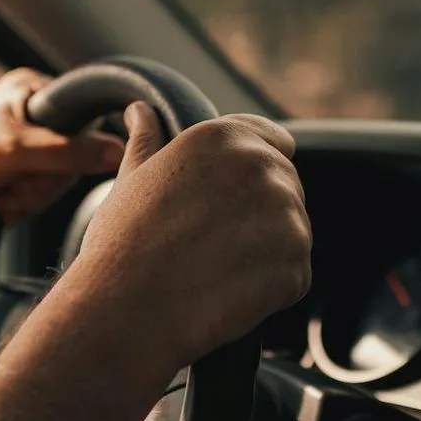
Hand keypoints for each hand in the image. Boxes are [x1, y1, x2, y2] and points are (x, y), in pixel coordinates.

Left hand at [0, 68, 124, 222]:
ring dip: (34, 195)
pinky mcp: (14, 164)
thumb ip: (73, 153)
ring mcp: (22, 137)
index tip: (45, 166)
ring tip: (5, 197)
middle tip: (17, 186)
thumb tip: (120, 152)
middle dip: (45, 181)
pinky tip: (4, 204)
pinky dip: (26, 202)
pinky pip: (41, 187)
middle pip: (73, 153)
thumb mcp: (21, 153)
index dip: (72, 152)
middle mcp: (28, 108)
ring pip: (58, 175)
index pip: (82, 119)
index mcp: (30, 87)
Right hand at [73, 102, 311, 365]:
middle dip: (259, 214)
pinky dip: (270, 288)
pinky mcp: (297, 266)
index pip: (275, 142)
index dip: (252, 174)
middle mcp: (264, 168)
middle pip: (286, 187)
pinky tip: (228, 293)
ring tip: (215, 269)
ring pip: (292, 232)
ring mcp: (287, 218)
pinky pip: (293, 275)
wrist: (127, 309)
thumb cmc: (123, 244)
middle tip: (211, 243)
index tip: (228, 200)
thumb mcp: (131, 180)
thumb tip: (142, 111)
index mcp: (226, 137)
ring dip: (265, 251)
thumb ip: (147, 140)